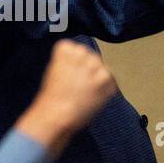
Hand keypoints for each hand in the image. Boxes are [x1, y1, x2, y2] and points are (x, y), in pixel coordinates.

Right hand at [15, 40, 118, 157]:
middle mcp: (81, 52)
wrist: (57, 114)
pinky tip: (94, 96)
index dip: (72, 63)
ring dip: (98, 78)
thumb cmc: (52, 98)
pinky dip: (106, 88)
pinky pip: (111, 79)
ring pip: (102, 67)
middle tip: (79, 86)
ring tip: (86, 92)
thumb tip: (82, 63)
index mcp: (65, 48)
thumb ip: (67, 61)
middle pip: (90, 56)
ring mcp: (95, 64)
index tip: (68, 74)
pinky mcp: (106, 77)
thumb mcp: (54, 70)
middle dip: (88, 69)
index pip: (74, 48)